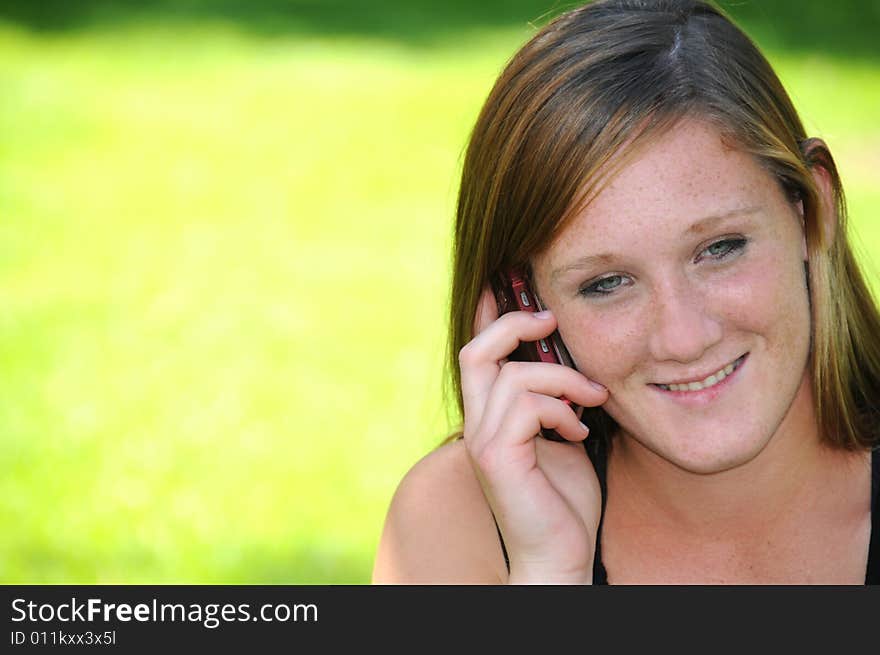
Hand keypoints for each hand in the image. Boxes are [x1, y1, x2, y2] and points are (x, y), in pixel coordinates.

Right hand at [460, 286, 608, 583]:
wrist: (559, 554)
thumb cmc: (564, 497)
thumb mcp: (564, 434)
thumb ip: (557, 399)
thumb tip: (575, 362)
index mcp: (490, 415)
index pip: (478, 352)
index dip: (488, 312)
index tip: (508, 278)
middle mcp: (477, 423)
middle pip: (476, 349)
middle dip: (513, 323)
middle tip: (551, 319)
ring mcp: (482, 440)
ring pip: (510, 374)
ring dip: (563, 379)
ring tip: (592, 400)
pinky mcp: (496, 456)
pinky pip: (525, 404)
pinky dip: (561, 409)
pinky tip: (578, 432)